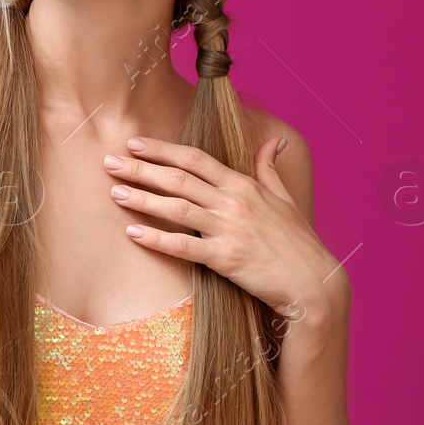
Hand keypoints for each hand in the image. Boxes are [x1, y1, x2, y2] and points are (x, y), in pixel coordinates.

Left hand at [102, 135, 345, 321]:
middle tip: (109, 161)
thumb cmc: (297, 242)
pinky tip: (132, 233)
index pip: (195, 158)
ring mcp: (229, 230)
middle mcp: (234, 202)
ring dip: (142, 198)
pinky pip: (184, 246)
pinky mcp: (226, 259)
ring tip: (114, 192)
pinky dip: (156, 238)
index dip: (162, 149)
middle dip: (140, 168)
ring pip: (176, 207)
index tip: (134, 143)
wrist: (313, 284)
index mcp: (243, 185)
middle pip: (178, 178)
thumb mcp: (285, 199)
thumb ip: (269, 168)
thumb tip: (274, 140)